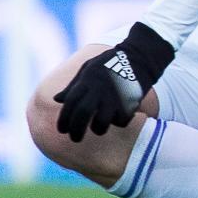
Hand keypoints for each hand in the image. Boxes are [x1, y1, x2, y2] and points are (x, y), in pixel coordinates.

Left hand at [54, 22, 175, 141]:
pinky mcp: (129, 103)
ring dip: (98, 129)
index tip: (62, 130)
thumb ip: (73, 86)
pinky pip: (121, 120)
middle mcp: (99, 90)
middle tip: (75, 139)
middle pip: (83, 114)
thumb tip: (57, 99)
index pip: (70, 103)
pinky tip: (118, 117)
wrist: (139, 58)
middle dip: (76, 130)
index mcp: (87, 81)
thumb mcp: (88, 69)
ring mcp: (114, 97)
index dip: (64, 119)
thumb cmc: (110, 63)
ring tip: (98, 129)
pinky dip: (118, 122)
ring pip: (102, 122)